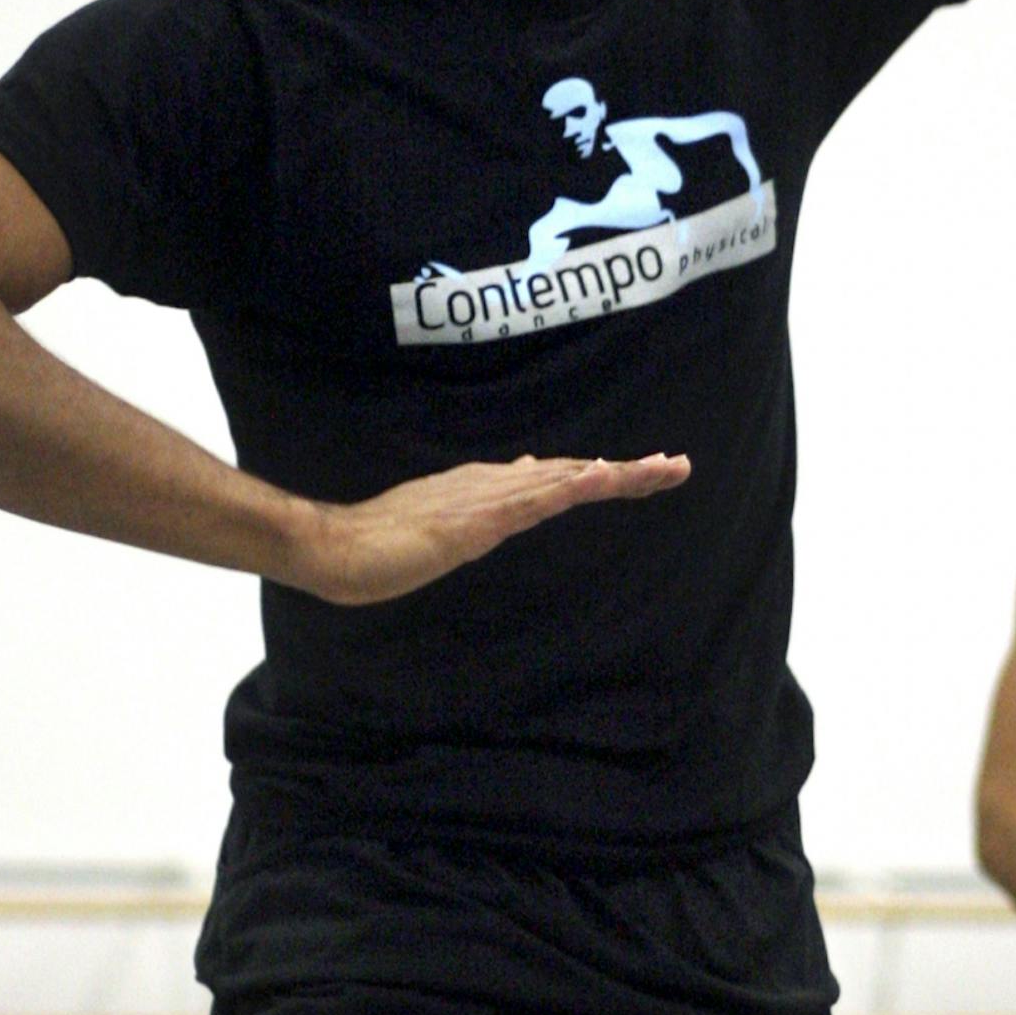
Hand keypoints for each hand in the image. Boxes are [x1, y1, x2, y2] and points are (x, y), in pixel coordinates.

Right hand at [280, 453, 690, 605]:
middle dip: (626, 471)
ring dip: (617, 474)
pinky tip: (603, 478)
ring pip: (566, 479)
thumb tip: (512, 488)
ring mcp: (488, 497)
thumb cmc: (379, 544)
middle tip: (678, 467)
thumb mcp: (439, 528)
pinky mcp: (479, 518)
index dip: (599, 474)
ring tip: (664, 469)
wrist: (337, 547)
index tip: (643, 472)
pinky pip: (537, 499)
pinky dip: (575, 485)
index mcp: (486, 488)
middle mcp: (494, 482)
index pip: (554, 478)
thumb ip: (475, 511)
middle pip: (572, 472)